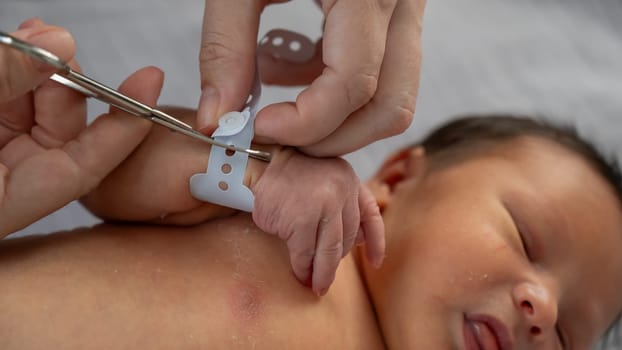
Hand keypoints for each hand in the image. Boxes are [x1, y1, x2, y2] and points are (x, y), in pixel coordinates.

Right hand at [0, 19, 162, 235]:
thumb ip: (4, 79)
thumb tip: (58, 41)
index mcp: (11, 204)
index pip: (87, 166)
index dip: (122, 124)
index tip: (150, 82)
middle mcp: (10, 184)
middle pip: (62, 134)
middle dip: (70, 87)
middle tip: (62, 47)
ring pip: (33, 114)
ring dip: (40, 73)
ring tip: (35, 35)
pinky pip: (9, 105)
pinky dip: (14, 75)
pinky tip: (19, 43)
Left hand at [197, 0, 424, 155]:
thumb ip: (226, 48)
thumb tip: (215, 120)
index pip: (355, 86)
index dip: (307, 122)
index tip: (260, 127)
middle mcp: (400, 5)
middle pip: (389, 107)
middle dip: (329, 136)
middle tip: (274, 131)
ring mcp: (404, 14)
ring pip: (393, 98)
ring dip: (335, 118)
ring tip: (276, 84)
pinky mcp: (392, 20)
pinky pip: (380, 77)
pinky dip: (334, 91)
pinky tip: (289, 62)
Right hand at [251, 148, 384, 294]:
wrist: (263, 160)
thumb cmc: (293, 173)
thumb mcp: (327, 180)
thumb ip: (343, 206)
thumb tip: (358, 241)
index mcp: (349, 181)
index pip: (370, 215)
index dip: (376, 241)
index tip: (376, 262)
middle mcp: (341, 192)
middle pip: (346, 239)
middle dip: (335, 263)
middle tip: (326, 280)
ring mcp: (322, 206)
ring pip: (328, 250)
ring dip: (322, 272)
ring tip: (315, 285)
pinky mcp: (300, 220)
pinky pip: (304, 252)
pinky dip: (302, 267)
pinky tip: (300, 273)